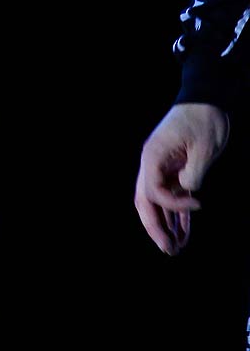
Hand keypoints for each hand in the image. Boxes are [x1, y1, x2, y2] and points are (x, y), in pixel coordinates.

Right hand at [135, 102, 229, 253]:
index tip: (199, 204)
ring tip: (177, 248)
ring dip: (165, 226)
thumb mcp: (204, 145)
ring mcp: (161, 168)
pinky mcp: (174, 171)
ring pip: (155, 204)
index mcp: (153, 156)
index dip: (173, 204)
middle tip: (170, 250)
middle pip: (144, 201)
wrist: (205, 100)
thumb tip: (188, 190)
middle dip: (155, 228)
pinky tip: (183, 233)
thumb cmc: (204, 119)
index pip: (152, 190)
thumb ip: (194, 171)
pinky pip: (170, 199)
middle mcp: (151, 164)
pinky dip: (176, 216)